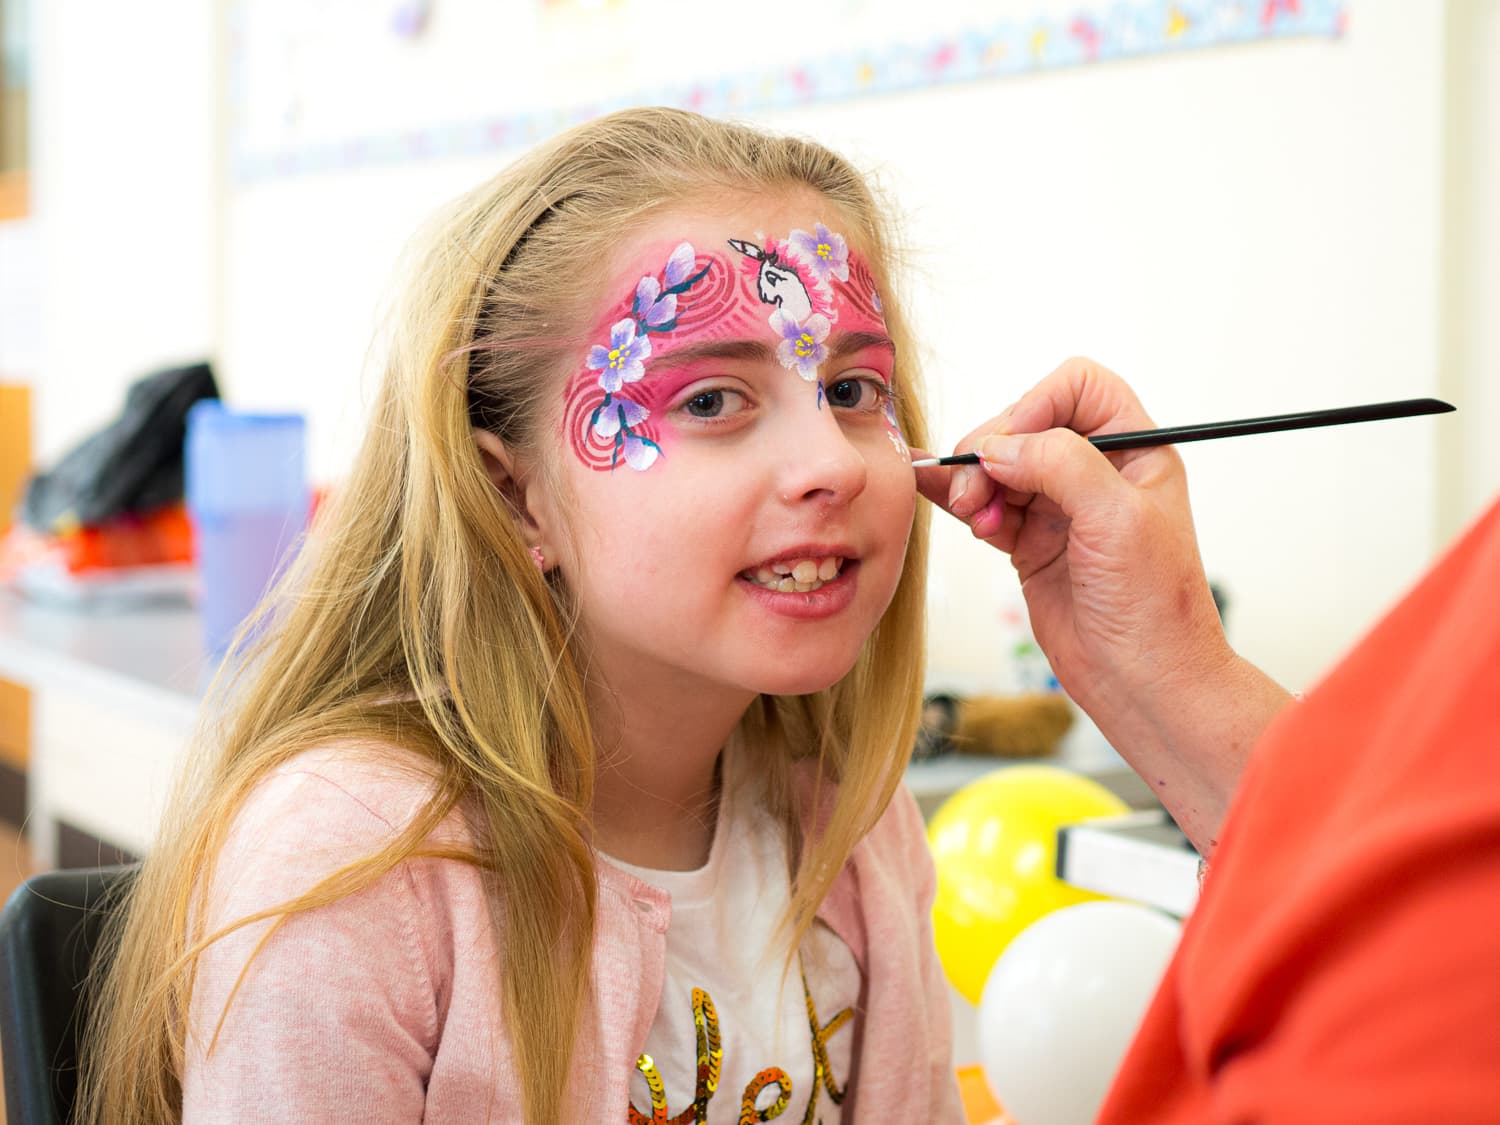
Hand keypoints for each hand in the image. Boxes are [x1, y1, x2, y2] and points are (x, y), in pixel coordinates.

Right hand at [914, 357, 1289, 851]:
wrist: (1144, 683)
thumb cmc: (1157, 610)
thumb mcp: (1118, 521)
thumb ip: (1060, 465)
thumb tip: (999, 446)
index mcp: (1136, 450)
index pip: (1077, 388)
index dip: (1036, 405)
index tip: (1012, 446)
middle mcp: (1097, 472)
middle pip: (1025, 424)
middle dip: (993, 450)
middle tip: (977, 494)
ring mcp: (1061, 507)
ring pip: (999, 465)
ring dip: (975, 483)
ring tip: (975, 518)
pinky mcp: (1030, 542)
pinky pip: (986, 505)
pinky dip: (960, 501)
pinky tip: (941, 501)